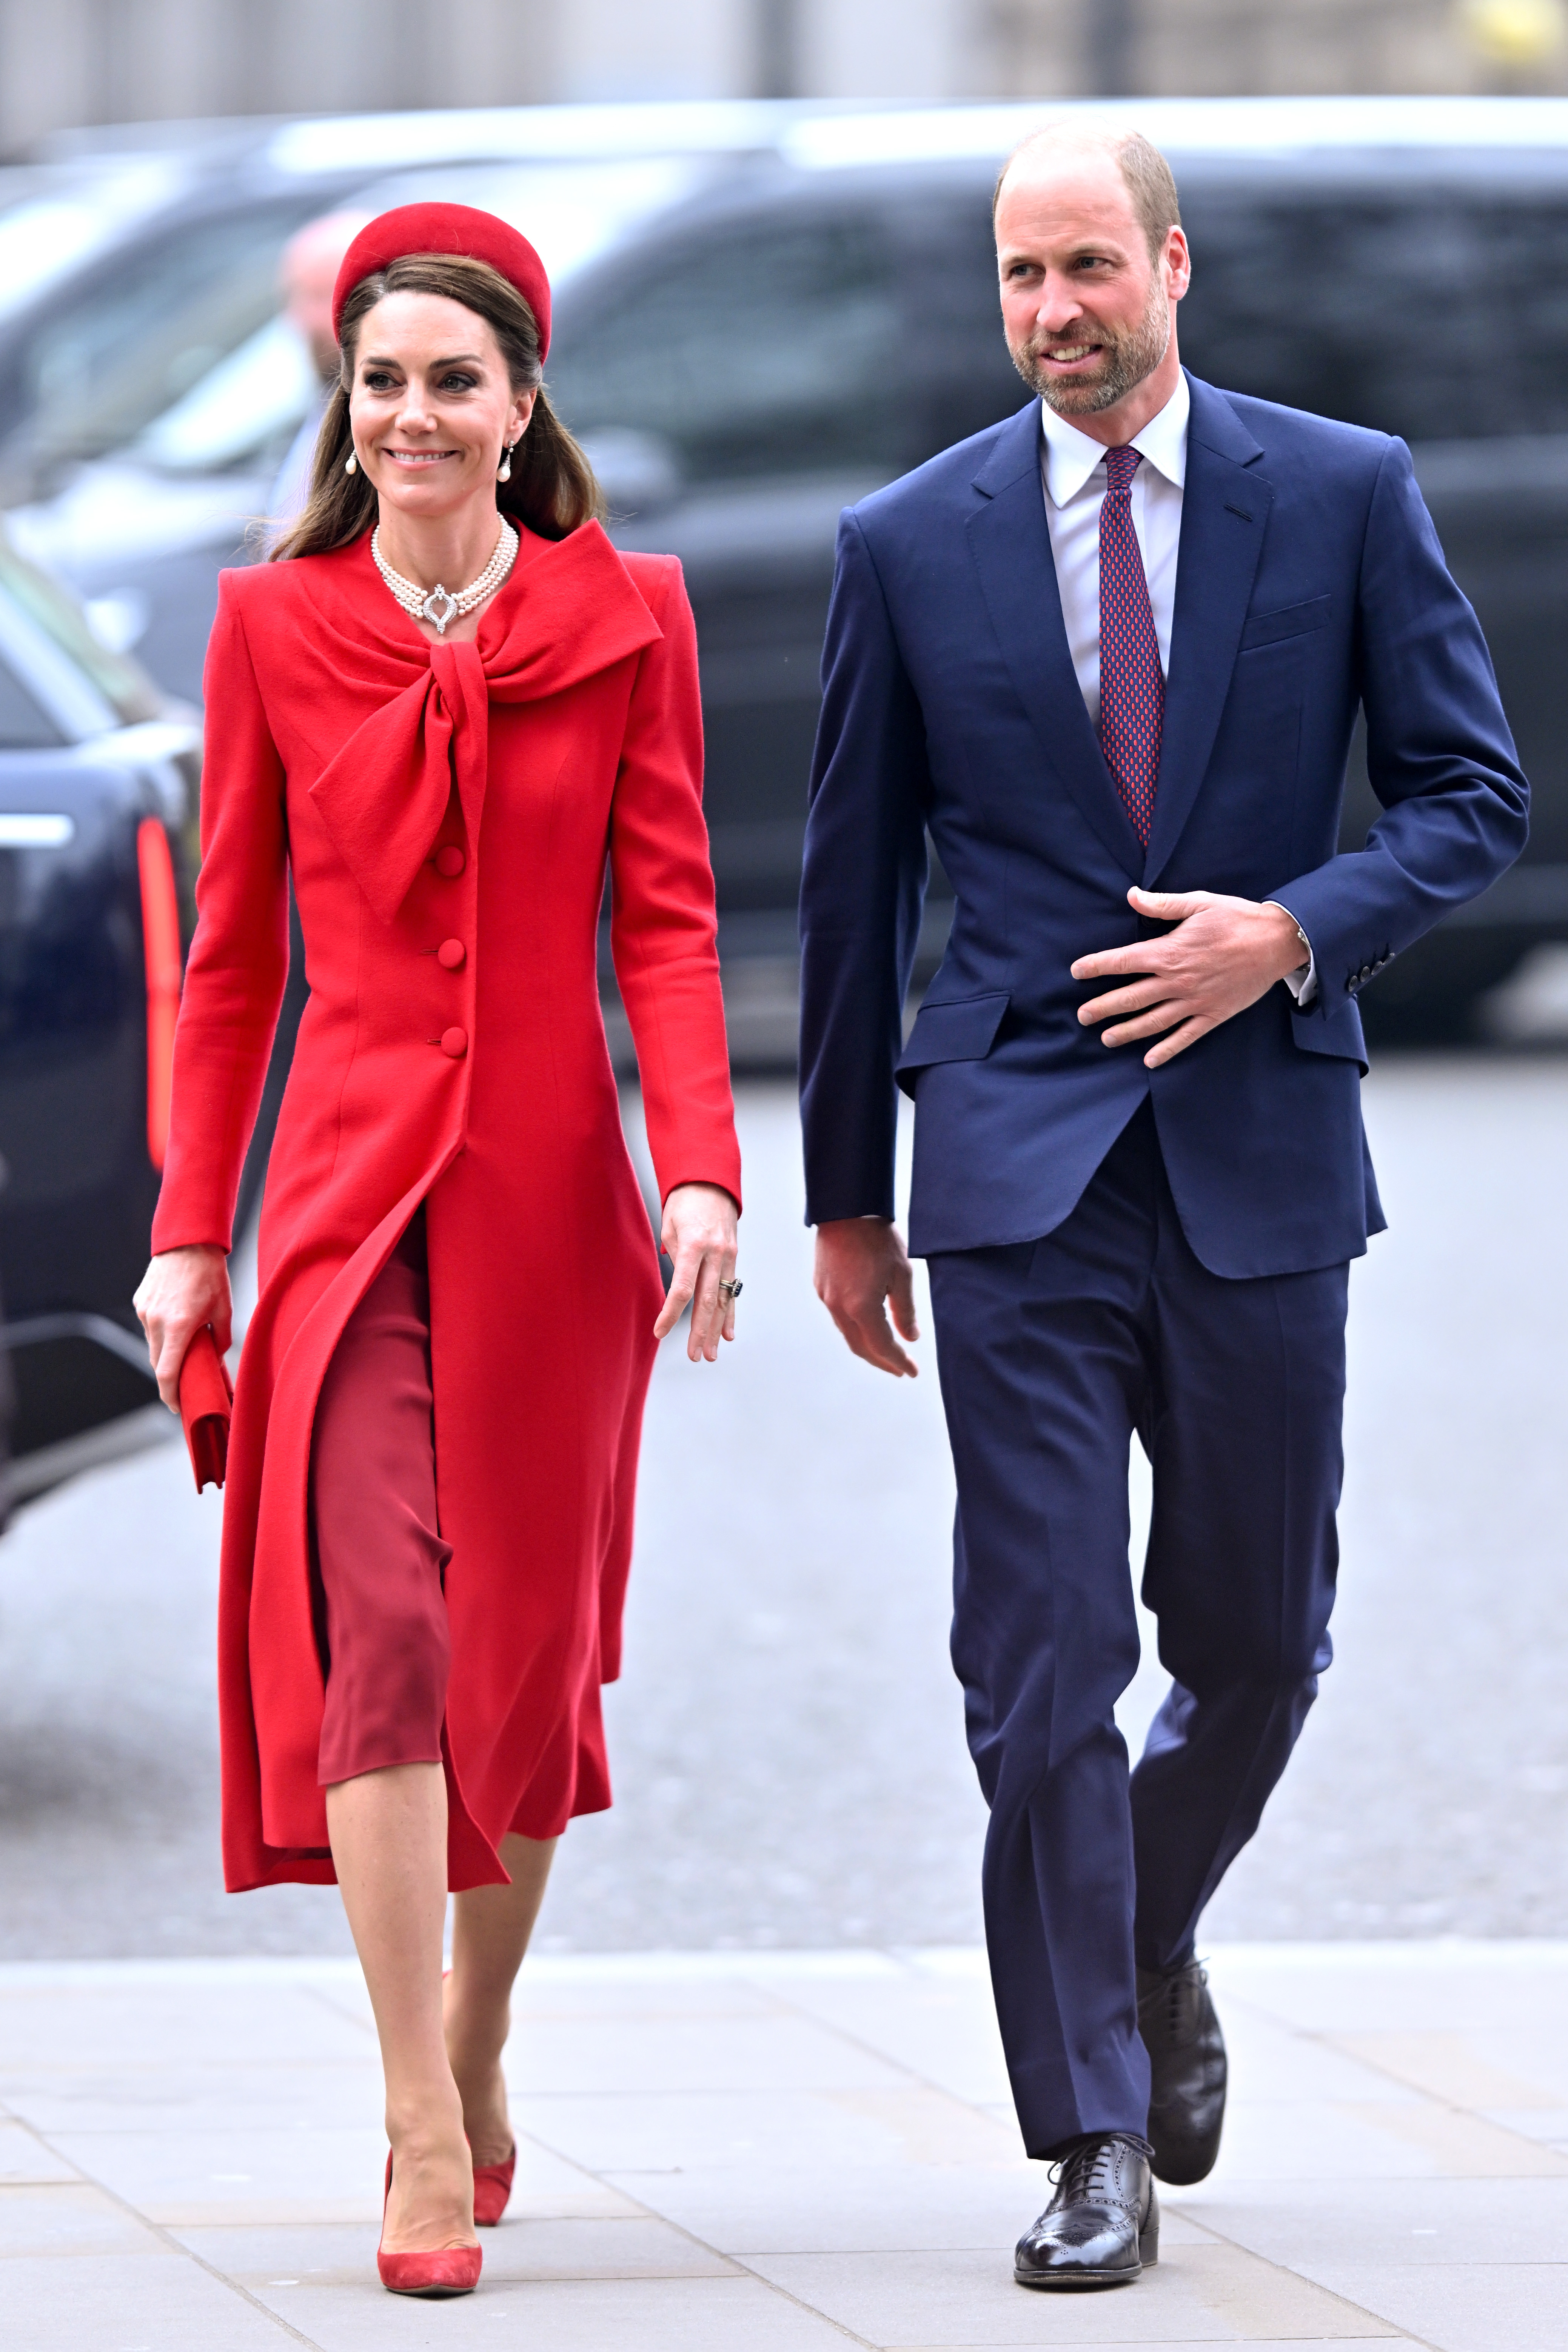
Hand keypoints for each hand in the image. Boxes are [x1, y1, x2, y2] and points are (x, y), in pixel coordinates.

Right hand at [133, 1245, 232, 1409]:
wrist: (187, 1242)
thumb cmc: (210, 1275)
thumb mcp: (224, 1309)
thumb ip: (220, 1339)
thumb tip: (215, 1360)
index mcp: (179, 1327)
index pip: (167, 1373)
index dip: (170, 1395)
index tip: (176, 1406)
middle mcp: (156, 1322)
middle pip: (158, 1363)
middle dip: (170, 1379)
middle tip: (185, 1386)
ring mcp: (145, 1312)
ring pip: (152, 1346)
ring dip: (166, 1354)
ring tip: (185, 1351)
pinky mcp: (140, 1303)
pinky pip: (149, 1328)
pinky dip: (161, 1334)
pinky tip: (176, 1325)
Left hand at [655, 1182, 739, 1362]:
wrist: (711, 1182)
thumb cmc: (682, 1203)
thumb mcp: (669, 1227)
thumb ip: (673, 1259)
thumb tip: (676, 1289)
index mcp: (693, 1244)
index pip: (683, 1288)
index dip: (671, 1313)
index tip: (660, 1333)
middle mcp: (715, 1252)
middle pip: (707, 1300)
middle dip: (700, 1331)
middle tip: (696, 1356)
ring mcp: (728, 1255)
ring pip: (723, 1299)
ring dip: (716, 1329)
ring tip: (710, 1354)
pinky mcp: (734, 1256)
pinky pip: (732, 1289)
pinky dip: (730, 1313)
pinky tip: (728, 1334)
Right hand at [814, 1217, 919, 1377]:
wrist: (845, 1210)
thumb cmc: (877, 1238)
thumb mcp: (902, 1273)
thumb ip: (905, 1310)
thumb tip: (910, 1338)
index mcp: (861, 1307)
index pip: (882, 1346)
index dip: (898, 1361)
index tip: (912, 1371)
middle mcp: (839, 1307)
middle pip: (861, 1347)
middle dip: (882, 1362)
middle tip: (900, 1369)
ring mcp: (826, 1298)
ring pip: (848, 1334)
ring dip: (868, 1347)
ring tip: (886, 1352)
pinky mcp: (821, 1287)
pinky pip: (838, 1318)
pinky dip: (855, 1329)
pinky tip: (867, 1326)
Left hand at [1072, 887, 1308, 1066]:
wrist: (1277, 942)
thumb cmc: (1237, 918)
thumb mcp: (1199, 903)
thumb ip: (1162, 905)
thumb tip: (1131, 896)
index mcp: (1169, 952)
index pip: (1122, 961)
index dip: (1096, 966)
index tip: (1076, 971)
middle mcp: (1177, 981)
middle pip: (1130, 997)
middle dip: (1102, 1007)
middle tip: (1082, 1016)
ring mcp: (1194, 1001)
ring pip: (1152, 1022)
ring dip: (1126, 1032)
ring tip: (1106, 1038)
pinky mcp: (1212, 1015)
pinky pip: (1185, 1037)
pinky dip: (1166, 1050)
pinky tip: (1149, 1060)